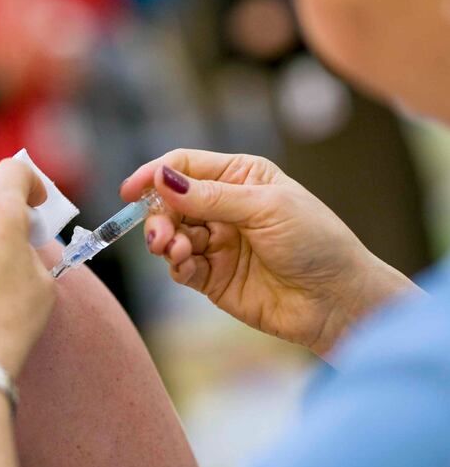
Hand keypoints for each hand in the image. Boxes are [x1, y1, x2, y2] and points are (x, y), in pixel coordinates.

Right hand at [122, 149, 416, 357]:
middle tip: (160, 234)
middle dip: (159, 216)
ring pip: (171, 235)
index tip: (130, 191)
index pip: (185, 166)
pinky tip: (185, 265)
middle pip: (171, 202)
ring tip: (173, 249)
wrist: (337, 300)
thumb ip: (211, 197)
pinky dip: (176, 264)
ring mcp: (217, 243)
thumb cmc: (316, 242)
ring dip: (165, 241)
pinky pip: (180, 266)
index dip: (155, 175)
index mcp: (241, 177)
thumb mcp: (265, 208)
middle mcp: (224, 207)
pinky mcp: (212, 278)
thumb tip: (163, 179)